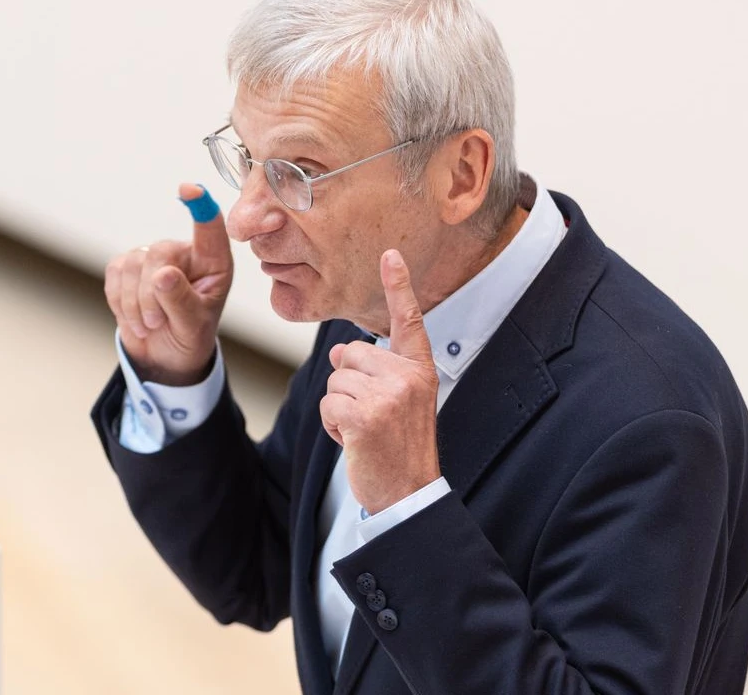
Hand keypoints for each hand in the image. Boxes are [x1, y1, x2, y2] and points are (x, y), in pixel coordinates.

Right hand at [104, 183, 232, 385]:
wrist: (165, 357)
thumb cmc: (190, 337)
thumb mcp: (193, 327)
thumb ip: (181, 302)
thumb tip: (162, 275)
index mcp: (213, 264)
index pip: (210, 229)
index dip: (201, 206)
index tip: (190, 189)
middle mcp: (185, 254)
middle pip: (159, 252)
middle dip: (151, 292)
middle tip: (156, 322)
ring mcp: (154, 258)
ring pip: (133, 264)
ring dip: (135, 303)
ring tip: (149, 326)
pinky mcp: (128, 267)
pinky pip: (115, 273)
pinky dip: (120, 301)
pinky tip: (134, 318)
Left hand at [320, 249, 440, 513]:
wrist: (409, 493)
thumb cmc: (401, 447)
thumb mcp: (402, 401)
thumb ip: (378, 372)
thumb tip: (338, 352)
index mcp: (420, 370)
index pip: (408, 321)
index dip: (398, 286)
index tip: (390, 254)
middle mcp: (408, 378)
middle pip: (348, 354)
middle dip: (348, 385)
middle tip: (373, 417)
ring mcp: (388, 396)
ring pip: (334, 382)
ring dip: (340, 409)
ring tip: (367, 431)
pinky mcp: (365, 416)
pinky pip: (328, 404)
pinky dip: (333, 426)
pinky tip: (356, 441)